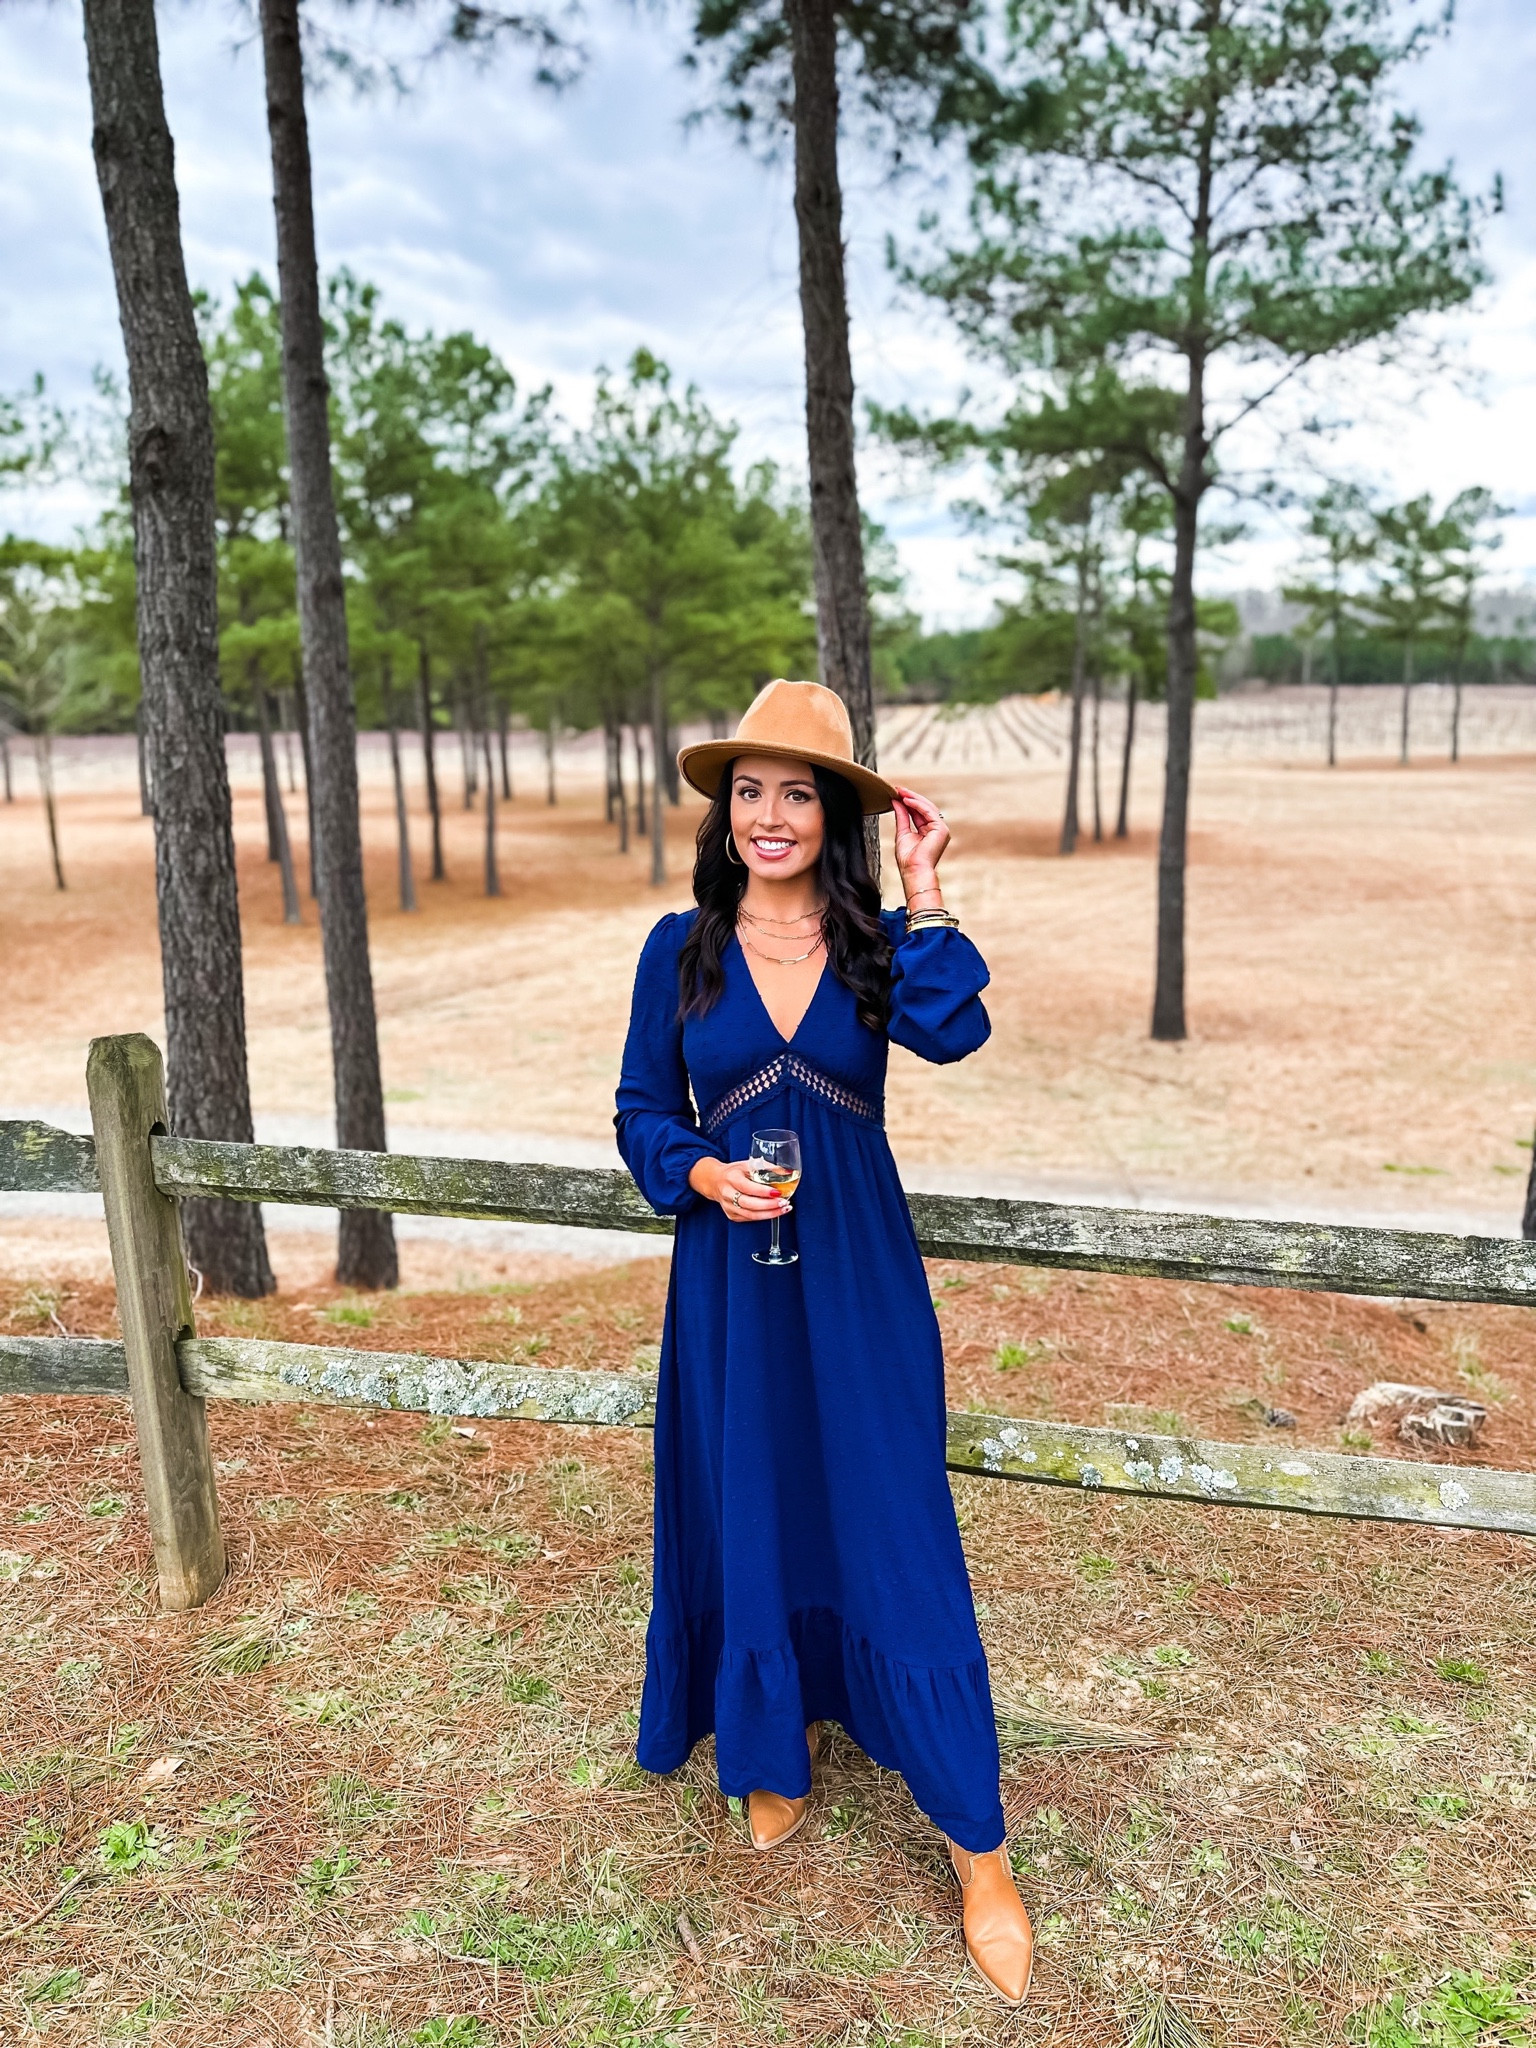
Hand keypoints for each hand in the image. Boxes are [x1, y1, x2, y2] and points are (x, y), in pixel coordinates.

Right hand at [689, 1156, 791, 1222]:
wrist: (714, 1181)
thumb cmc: (733, 1172)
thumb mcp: (748, 1164)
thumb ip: (767, 1167)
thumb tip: (787, 1172)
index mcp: (731, 1178)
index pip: (748, 1187)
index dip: (763, 1191)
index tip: (778, 1192)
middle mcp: (727, 1193)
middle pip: (749, 1204)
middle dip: (769, 1205)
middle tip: (784, 1203)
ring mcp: (728, 1206)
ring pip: (750, 1215)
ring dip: (769, 1214)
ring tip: (783, 1209)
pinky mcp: (731, 1215)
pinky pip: (749, 1219)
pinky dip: (763, 1216)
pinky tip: (774, 1212)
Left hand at [892, 786, 949, 901]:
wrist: (913, 870)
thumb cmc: (908, 859)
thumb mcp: (902, 832)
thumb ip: (901, 816)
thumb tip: (896, 802)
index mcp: (927, 831)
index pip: (918, 812)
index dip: (908, 801)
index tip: (896, 793)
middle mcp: (935, 829)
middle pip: (924, 807)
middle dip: (910, 797)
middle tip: (898, 789)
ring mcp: (940, 829)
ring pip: (927, 807)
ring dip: (913, 798)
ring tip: (901, 792)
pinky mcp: (941, 829)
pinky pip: (929, 812)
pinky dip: (917, 805)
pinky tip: (907, 800)